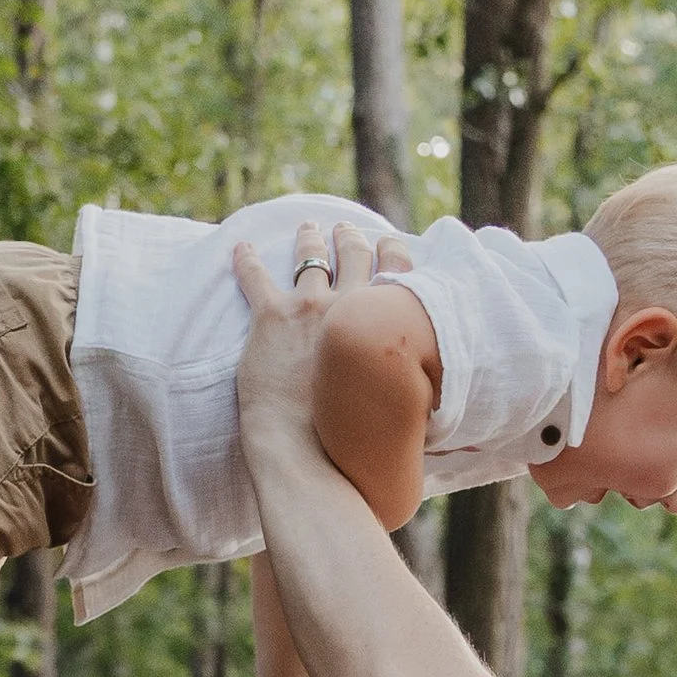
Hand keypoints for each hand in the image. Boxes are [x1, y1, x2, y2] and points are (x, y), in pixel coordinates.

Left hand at [233, 217, 406, 453]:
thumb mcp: (403, 406)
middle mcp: (348, 305)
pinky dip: (244, 260)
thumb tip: (437, 396)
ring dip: (309, 239)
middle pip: (353, 254)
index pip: (397, 271)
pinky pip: (255, 278)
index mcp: (381, 322)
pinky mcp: (270, 318)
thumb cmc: (357, 439)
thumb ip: (417, 386)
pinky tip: (239, 246)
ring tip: (307, 229)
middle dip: (350, 237)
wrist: (309, 448)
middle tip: (344, 228)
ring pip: (309, 258)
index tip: (389, 242)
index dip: (393, 251)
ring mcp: (308, 307)